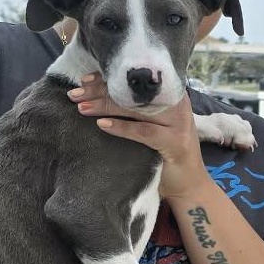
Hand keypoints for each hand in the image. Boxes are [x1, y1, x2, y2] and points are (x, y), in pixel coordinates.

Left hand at [68, 74, 206, 200]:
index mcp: (170, 96)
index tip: (84, 80)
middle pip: (134, 93)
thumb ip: (136, 110)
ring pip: (136, 109)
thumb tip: (97, 95)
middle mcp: (176, 105)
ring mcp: (178, 123)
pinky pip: (144, 131)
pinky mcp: (176, 142)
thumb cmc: (165, 154)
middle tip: (75, 94)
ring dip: (106, 107)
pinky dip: (122, 127)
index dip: (109, 78)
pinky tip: (102, 125)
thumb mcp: (152, 126)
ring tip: (82, 107)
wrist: (189, 185)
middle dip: (101, 92)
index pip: (135, 81)